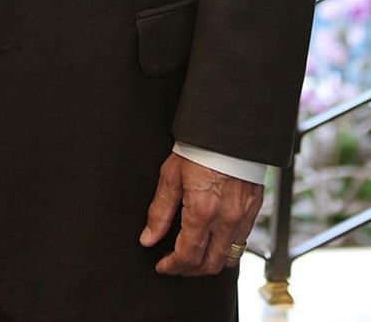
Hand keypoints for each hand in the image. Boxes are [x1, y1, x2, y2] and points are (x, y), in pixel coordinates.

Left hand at [139, 153, 262, 275]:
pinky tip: (213, 241)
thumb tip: (148, 238)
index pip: (188, 256)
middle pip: (210, 265)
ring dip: (210, 264)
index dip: (172, 266)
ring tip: (194, 257)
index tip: (162, 266)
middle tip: (175, 265)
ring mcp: (243, 217)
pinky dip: (227, 250)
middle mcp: (226, 220)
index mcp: (202, 212)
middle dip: (190, 271)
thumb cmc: (198, 149)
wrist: (228, 130)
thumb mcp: (170, 176)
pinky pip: (242, 242)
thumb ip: (159, 211)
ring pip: (230, 259)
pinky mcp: (254, 211)